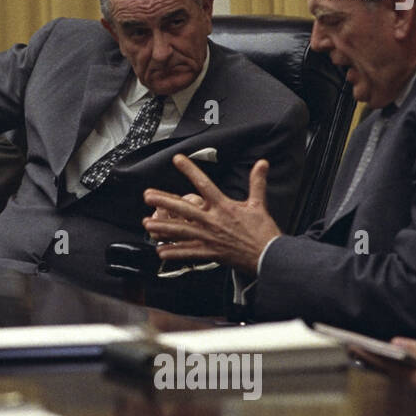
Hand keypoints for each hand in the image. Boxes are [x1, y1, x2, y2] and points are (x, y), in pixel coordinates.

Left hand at [142, 155, 281, 273]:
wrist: (267, 255)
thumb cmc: (263, 231)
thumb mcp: (259, 203)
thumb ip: (257, 182)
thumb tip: (262, 163)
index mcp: (223, 206)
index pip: (203, 184)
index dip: (190, 170)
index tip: (177, 159)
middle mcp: (213, 221)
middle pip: (184, 209)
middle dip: (164, 201)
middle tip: (148, 196)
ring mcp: (209, 237)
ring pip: (181, 231)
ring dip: (163, 227)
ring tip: (147, 223)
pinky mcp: (210, 253)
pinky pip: (188, 252)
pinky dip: (174, 252)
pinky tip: (160, 251)